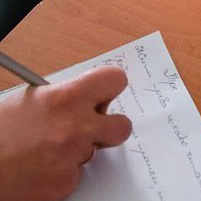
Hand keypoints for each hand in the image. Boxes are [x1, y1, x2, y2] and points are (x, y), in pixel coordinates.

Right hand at [0, 67, 131, 200]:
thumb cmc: (1, 130)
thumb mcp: (32, 99)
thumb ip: (66, 96)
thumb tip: (86, 97)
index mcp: (67, 98)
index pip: (114, 81)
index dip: (110, 87)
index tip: (104, 94)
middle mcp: (76, 127)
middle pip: (122, 126)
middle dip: (110, 127)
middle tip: (93, 127)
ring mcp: (72, 159)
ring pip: (94, 152)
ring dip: (79, 150)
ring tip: (49, 148)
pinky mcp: (65, 185)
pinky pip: (76, 175)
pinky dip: (63, 172)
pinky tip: (42, 166)